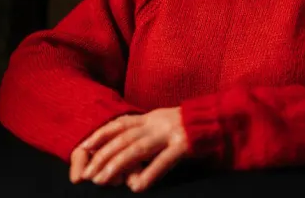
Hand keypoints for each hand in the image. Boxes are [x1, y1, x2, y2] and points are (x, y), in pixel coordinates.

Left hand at [70, 108, 189, 191]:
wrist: (221, 119)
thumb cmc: (193, 127)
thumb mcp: (166, 123)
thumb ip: (148, 132)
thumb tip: (125, 148)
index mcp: (152, 117)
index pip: (120, 124)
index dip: (100, 134)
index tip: (83, 147)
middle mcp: (158, 122)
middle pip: (124, 138)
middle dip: (103, 155)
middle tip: (88, 174)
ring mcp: (171, 133)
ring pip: (138, 148)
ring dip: (118, 165)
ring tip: (103, 180)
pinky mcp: (184, 145)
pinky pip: (164, 161)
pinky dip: (149, 174)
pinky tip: (137, 187)